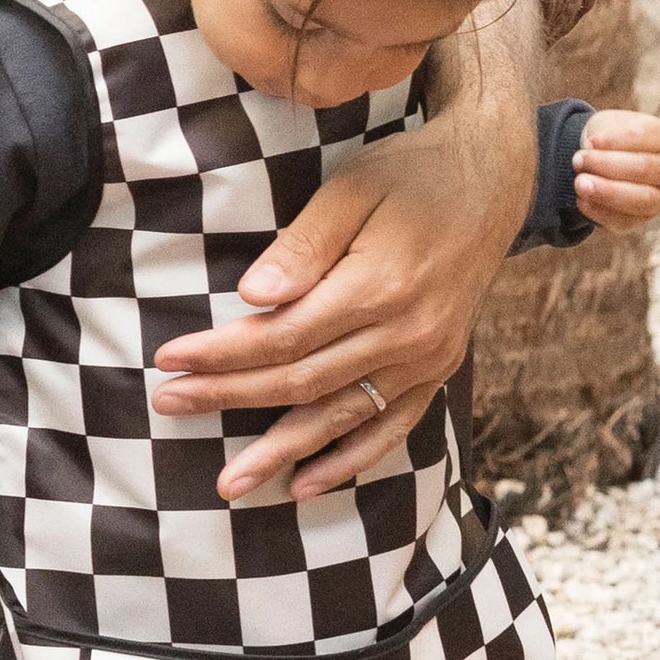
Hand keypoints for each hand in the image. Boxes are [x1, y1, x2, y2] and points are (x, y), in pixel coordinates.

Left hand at [153, 120, 533, 501]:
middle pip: (301, 381)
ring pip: (341, 417)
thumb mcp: (352, 189)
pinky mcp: (438, 371)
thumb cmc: (411, 175)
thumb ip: (302, 248)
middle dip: (229, 397)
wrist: (491, 183)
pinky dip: (349, 461)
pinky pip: (391, 429)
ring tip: (231, 482)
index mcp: (380, 286)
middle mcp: (407, 335)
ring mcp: (427, 360)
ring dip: (282, 452)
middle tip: (168, 405)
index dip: (222, 353)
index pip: (282, 336)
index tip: (169, 360)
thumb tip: (252, 297)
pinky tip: (306, 484)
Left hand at [572, 109, 659, 230]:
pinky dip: (600, 211)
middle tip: (577, 160)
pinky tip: (581, 200)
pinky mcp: (640, 219)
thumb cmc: (609, 141)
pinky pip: (624, 221)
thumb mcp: (607, 126)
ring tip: (580, 183)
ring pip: (641, 199)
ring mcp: (659, 198)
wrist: (603, 163)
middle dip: (607, 165)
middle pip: (644, 168)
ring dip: (607, 192)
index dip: (615, 140)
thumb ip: (604, 135)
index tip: (589, 142)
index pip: (645, 136)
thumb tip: (592, 148)